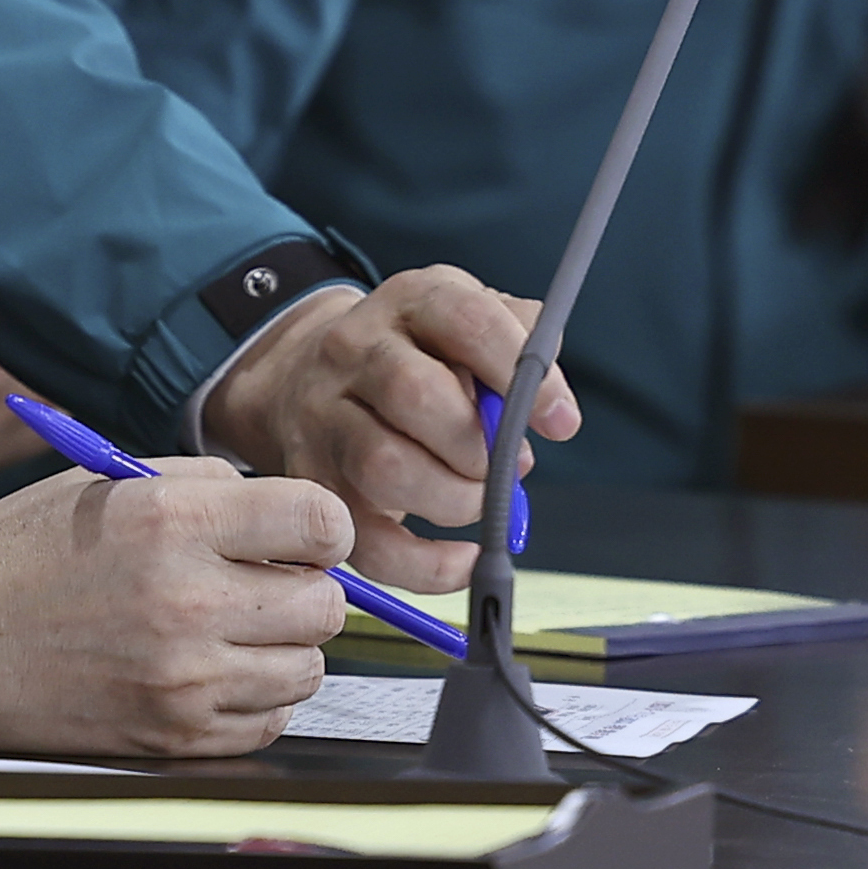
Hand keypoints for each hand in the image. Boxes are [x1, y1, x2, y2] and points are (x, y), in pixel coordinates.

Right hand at [0, 458, 350, 759]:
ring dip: (279, 647)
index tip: (298, 535)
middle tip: (257, 583)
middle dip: (302, 586)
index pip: (321, 523)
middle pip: (326, 602)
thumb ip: (203, 487)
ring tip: (224, 630)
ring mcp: (183, 679)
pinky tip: (206, 673)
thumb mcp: (104, 485)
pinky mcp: (173, 739)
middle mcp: (187, 600)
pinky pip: (269, 722)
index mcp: (170, 520)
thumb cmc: (11, 555)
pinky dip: (253, 699)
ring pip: (307, 667)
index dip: (319, 527)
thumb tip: (284, 513)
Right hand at [195, 266, 575, 592]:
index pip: (465, 319)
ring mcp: (324, 416)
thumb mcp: (467, 326)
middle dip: (478, 445)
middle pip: (413, 392)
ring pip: (384, 466)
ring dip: (454, 499)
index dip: (519, 370)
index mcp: (408, 302)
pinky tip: (463, 559)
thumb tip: (556, 413)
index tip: (558, 420)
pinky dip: (426, 566)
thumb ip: (522, 347)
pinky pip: (367, 541)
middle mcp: (354, 350)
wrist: (309, 376)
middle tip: (506, 465)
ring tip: (476, 498)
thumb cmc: (418, 357)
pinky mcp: (315, 484)